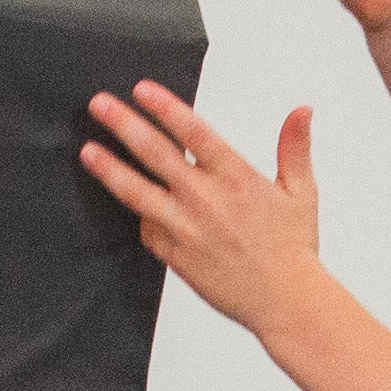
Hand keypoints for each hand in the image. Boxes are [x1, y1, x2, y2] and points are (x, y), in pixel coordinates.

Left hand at [80, 83, 323, 330]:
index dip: (164, 108)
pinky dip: (137, 213)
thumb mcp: (301, 192)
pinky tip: (124, 197)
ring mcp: (186, 229)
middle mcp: (206, 200)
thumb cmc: (292, 248)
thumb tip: (302, 110)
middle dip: (123, 125)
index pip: (193, 132)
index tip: (141, 90)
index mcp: (237, 178)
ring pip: (137, 192)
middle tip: (99, 104)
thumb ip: (294, 147)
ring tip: (88, 151)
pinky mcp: (175, 255)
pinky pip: (147, 229)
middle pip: (155, 154)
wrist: (284, 301)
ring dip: (110, 169)